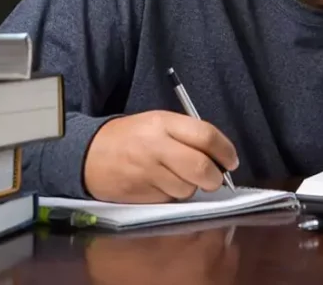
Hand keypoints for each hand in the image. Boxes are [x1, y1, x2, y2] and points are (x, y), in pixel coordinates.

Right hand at [83, 110, 239, 202]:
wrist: (91, 155)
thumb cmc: (132, 137)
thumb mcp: (159, 123)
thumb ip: (188, 134)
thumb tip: (220, 155)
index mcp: (163, 123)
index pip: (206, 136)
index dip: (225, 151)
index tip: (231, 160)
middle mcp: (156, 146)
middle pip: (201, 167)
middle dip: (215, 177)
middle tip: (215, 178)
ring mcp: (148, 172)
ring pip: (188, 188)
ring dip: (192, 187)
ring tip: (178, 176)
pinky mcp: (142, 193)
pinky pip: (170, 199)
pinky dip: (173, 195)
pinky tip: (162, 184)